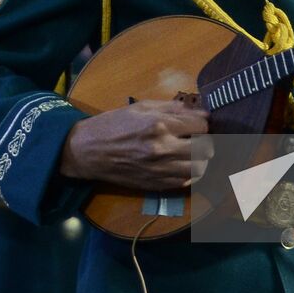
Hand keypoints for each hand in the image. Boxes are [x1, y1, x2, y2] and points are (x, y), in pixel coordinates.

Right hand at [59, 99, 210, 190]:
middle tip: (197, 138)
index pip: (201, 126)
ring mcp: (160, 170)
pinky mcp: (156, 185)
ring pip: (200, 168)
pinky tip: (181, 165)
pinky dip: (189, 174)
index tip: (198, 123)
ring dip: (200, 159)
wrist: (88, 151)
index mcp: (159, 125)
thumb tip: (198, 110)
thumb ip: (172, 108)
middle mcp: (163, 149)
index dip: (203, 123)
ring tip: (192, 153)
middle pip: (206, 148)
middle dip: (206, 141)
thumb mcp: (141, 107)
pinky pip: (185, 183)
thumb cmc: (113, 124)